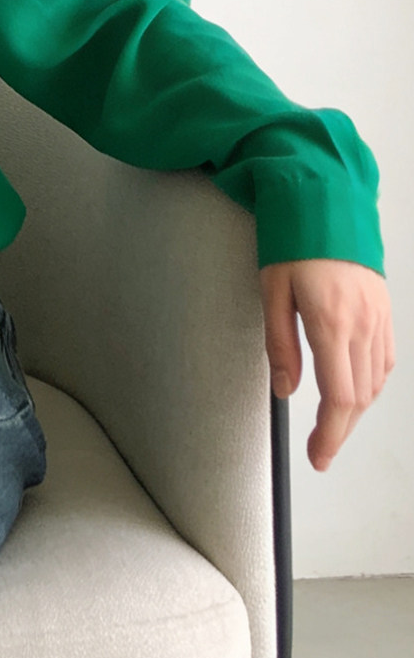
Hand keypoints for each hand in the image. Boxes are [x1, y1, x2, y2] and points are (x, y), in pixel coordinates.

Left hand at [259, 258, 394, 470]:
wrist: (326, 202)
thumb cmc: (292, 241)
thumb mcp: (272, 291)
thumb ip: (280, 344)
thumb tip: (285, 390)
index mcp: (331, 322)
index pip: (339, 397)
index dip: (331, 434)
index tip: (319, 456)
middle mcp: (362, 324)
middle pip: (360, 397)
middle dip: (340, 429)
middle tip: (321, 448)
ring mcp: (379, 318)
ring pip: (375, 382)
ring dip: (356, 410)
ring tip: (332, 422)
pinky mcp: (385, 311)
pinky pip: (385, 360)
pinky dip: (371, 384)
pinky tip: (355, 389)